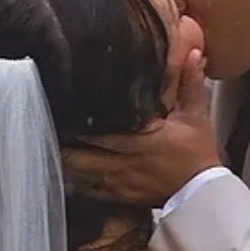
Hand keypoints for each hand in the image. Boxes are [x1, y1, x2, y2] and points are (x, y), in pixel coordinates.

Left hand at [62, 47, 220, 207]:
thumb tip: (193, 53)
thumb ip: (191, 84)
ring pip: (82, 176)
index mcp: (143, 141)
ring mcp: (121, 183)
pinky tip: (68, 172)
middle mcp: (128, 163)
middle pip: (83, 158)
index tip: (63, 113)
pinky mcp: (121, 197)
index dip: (79, 127)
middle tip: (46, 129)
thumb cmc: (198, 155)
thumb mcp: (197, 116)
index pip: (102, 134)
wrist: (203, 194)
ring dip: (67, 163)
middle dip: (63, 145)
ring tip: (52, 148)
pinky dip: (78, 182)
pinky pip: (91, 191)